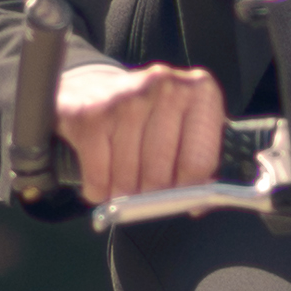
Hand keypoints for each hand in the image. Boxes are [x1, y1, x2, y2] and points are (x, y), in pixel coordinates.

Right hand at [58, 58, 224, 199]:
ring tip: (121, 181)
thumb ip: (198, 163)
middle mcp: (165, 88)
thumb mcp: (184, 129)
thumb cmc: (146, 117)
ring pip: (128, 181)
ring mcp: (126, 100)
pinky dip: (99, 190)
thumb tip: (195, 202)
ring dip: (122, 195)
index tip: (176, 191)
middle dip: (149, 196)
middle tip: (144, 190)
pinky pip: (99, 179)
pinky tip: (102, 177)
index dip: (186, 189)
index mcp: (199, 91)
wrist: (91, 88)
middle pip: (161, 176)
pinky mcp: (90, 116)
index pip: (199, 163)